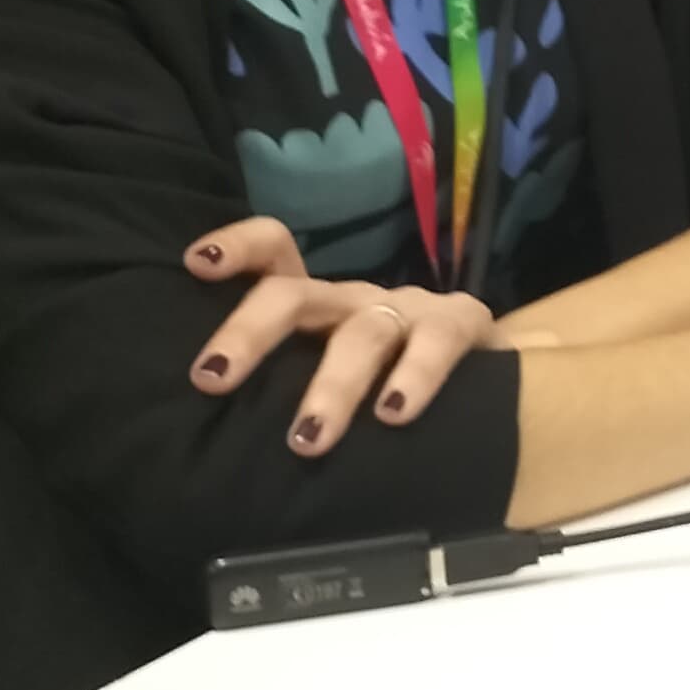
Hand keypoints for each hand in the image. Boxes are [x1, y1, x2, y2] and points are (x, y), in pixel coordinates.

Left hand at [182, 216, 499, 455]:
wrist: (494, 382)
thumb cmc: (386, 389)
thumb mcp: (328, 377)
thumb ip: (285, 390)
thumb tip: (205, 441)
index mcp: (317, 304)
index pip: (273, 251)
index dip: (237, 248)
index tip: (195, 266)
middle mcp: (353, 301)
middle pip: (293, 295)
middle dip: (248, 332)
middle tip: (211, 380)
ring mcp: (408, 311)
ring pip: (361, 336)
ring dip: (332, 386)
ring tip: (307, 441)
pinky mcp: (461, 324)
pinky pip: (435, 345)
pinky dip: (415, 377)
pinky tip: (394, 414)